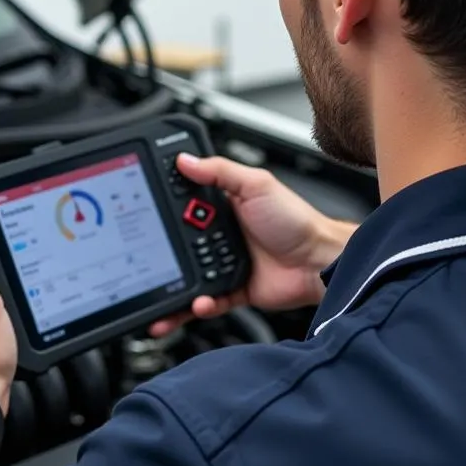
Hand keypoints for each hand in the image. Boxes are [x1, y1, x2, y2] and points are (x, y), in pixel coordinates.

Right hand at [150, 154, 355, 336]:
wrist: (320, 263)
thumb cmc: (297, 221)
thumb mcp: (257, 185)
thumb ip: (220, 170)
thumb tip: (185, 159)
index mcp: (225, 206)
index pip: (185, 205)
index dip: (165, 210)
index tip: (145, 215)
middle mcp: (223, 235)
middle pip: (181, 244)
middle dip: (162, 252)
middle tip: (149, 257)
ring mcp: (227, 263)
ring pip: (189, 275)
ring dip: (173, 286)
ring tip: (160, 290)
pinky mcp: (234, 289)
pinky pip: (209, 301)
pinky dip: (198, 306)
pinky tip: (197, 303)